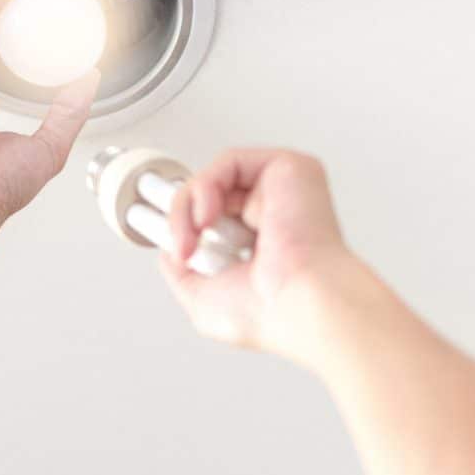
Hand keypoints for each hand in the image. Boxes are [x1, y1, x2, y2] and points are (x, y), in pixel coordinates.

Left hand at [164, 149, 353, 358]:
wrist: (304, 302)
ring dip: (188, 208)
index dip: (187, 223)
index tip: (170, 238)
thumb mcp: (204, 300)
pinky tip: (206, 218)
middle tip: (179, 241)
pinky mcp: (287, 167)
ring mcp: (282, 190)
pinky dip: (205, 188)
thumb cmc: (273, 312)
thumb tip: (171, 250)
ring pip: (215, 177)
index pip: (219, 218)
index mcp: (266, 245)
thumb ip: (182, 273)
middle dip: (183, 217)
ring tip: (192, 239)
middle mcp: (277, 214)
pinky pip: (229, 161)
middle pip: (213, 194)